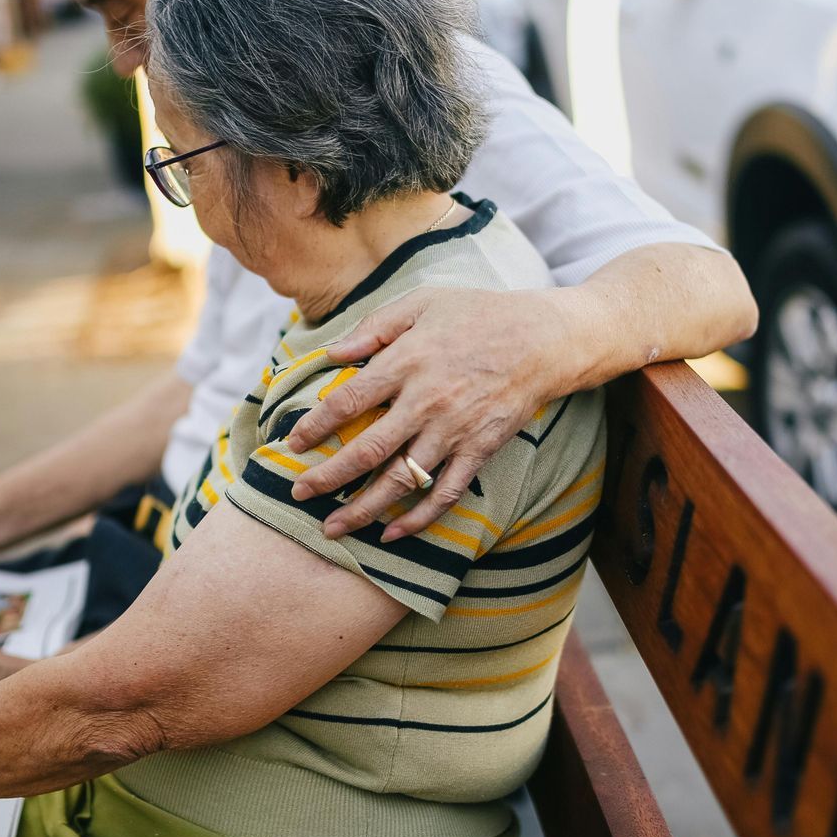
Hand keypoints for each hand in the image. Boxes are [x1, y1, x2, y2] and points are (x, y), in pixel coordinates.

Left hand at [284, 286, 576, 540]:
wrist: (544, 338)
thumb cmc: (478, 313)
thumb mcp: (422, 302)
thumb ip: (374, 327)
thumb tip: (332, 355)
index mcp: (406, 361)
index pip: (347, 402)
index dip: (315, 427)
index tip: (293, 443)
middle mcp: (426, 401)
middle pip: (366, 451)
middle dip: (327, 478)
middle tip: (299, 494)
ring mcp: (455, 430)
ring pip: (401, 481)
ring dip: (364, 509)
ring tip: (333, 529)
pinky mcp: (480, 449)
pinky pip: (447, 492)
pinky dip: (420, 518)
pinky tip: (393, 534)